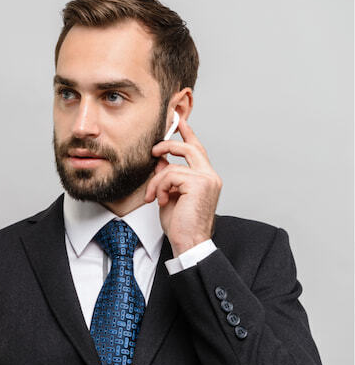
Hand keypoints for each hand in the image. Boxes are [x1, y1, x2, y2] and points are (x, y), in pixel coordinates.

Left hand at [144, 116, 221, 256]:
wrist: (188, 243)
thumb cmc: (180, 224)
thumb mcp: (170, 195)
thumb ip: (167, 176)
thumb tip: (159, 161)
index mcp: (206, 178)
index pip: (197, 149)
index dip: (187, 134)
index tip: (178, 121)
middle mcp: (210, 176)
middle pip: (190, 147)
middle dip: (168, 144)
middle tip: (153, 150)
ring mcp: (207, 179)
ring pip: (172, 166)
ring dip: (157, 181)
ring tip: (154, 197)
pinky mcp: (198, 184)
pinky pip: (170, 175)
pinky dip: (160, 187)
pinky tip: (161, 200)